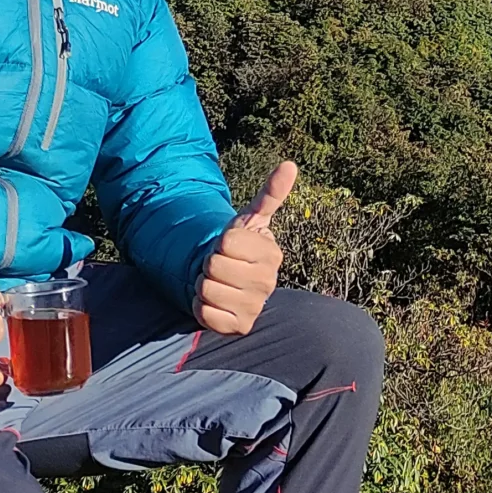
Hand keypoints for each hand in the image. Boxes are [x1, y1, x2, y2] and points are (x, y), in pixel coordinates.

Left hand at [196, 161, 296, 334]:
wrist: (229, 279)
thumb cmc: (239, 246)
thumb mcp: (251, 217)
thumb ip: (270, 193)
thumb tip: (290, 165)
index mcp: (272, 253)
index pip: (227, 241)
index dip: (220, 241)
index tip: (229, 246)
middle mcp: (268, 282)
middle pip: (214, 266)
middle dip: (210, 263)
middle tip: (222, 265)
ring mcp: (255, 307)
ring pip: (207, 290)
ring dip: (203, 285)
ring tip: (219, 281)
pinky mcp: (240, 327)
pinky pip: (205, 314)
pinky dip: (202, 307)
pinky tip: (216, 302)